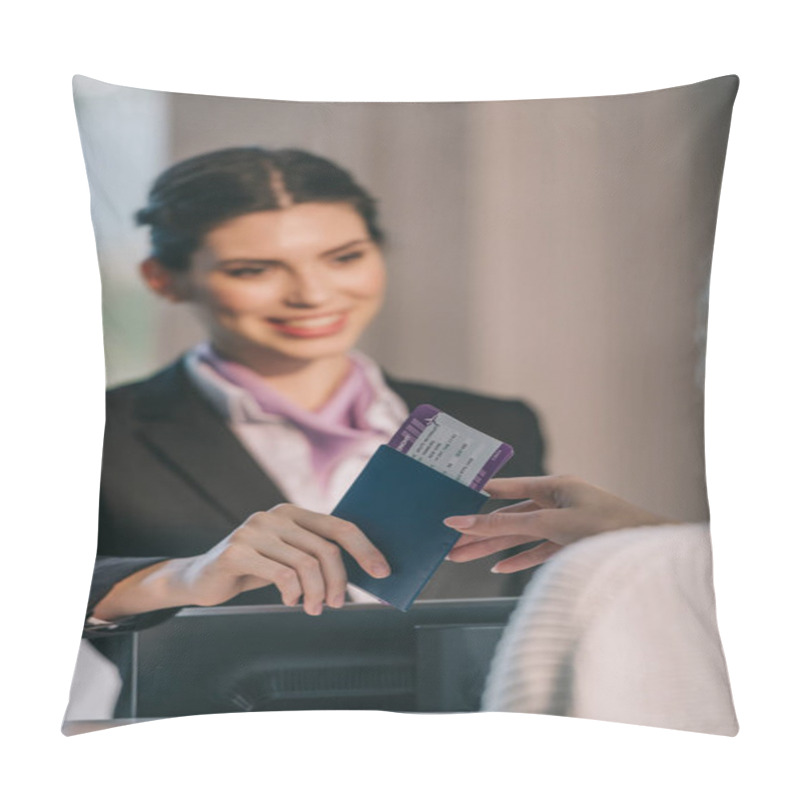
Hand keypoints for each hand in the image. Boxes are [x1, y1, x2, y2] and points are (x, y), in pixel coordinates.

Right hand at [93, 504, 390, 618]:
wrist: (200, 578)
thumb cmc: (252, 569)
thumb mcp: (287, 556)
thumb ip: (314, 554)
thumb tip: (362, 571)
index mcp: (293, 512)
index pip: (339, 526)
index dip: (365, 549)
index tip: (382, 572)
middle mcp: (275, 515)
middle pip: (326, 548)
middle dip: (339, 581)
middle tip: (338, 604)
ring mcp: (255, 529)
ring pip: (307, 563)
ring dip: (316, 592)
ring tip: (313, 608)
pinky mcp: (237, 549)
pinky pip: (282, 574)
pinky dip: (292, 593)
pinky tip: (289, 600)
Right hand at [444, 475, 673, 573]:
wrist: (648, 552)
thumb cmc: (607, 527)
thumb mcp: (550, 523)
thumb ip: (507, 523)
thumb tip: (467, 520)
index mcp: (555, 486)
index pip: (507, 488)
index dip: (478, 496)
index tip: (452, 501)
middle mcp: (559, 502)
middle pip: (510, 517)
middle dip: (480, 532)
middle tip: (450, 545)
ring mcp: (566, 525)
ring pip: (521, 537)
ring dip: (493, 549)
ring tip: (463, 559)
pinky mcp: (573, 546)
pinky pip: (539, 552)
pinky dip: (520, 561)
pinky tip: (500, 569)